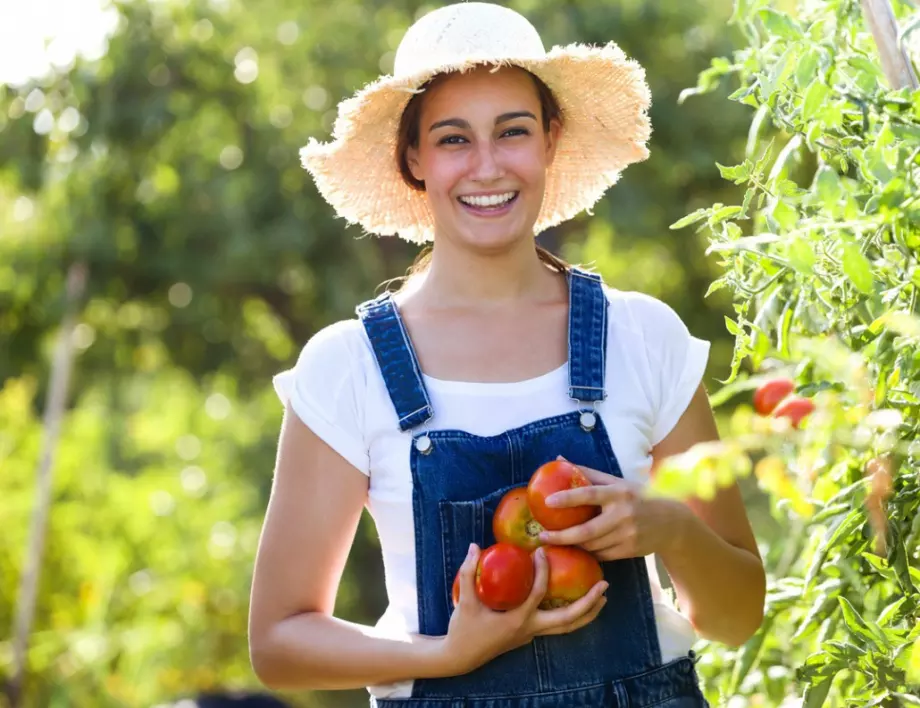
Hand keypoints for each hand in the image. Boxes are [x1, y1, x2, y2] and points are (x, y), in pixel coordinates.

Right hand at [439, 543, 607, 675]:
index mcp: (517, 619)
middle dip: (588, 603)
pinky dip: (573, 617)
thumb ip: (468, 572)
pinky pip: (558, 627)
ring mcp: (531, 635)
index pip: (538, 593)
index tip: (542, 551)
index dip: (542, 571)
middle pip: (567, 619)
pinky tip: (579, 603)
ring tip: (602, 597)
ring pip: (567, 627)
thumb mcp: (466, 600)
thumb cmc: (463, 628)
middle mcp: (529, 629)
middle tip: (604, 585)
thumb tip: (475, 546)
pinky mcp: (530, 635)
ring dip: (587, 614)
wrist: (461, 656)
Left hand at [538, 457, 689, 561]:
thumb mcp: (617, 482)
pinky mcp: (629, 551)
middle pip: (586, 531)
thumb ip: (588, 472)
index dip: (567, 498)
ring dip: (572, 545)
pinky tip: (576, 548)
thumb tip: (559, 459)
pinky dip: (587, 552)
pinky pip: (601, 555)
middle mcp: (623, 515)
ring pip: (592, 545)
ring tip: (554, 541)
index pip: (589, 494)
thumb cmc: (638, 497)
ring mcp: (627, 535)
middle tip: (542, 535)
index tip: (548, 501)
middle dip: (561, 536)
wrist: (672, 523)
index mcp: (618, 493)